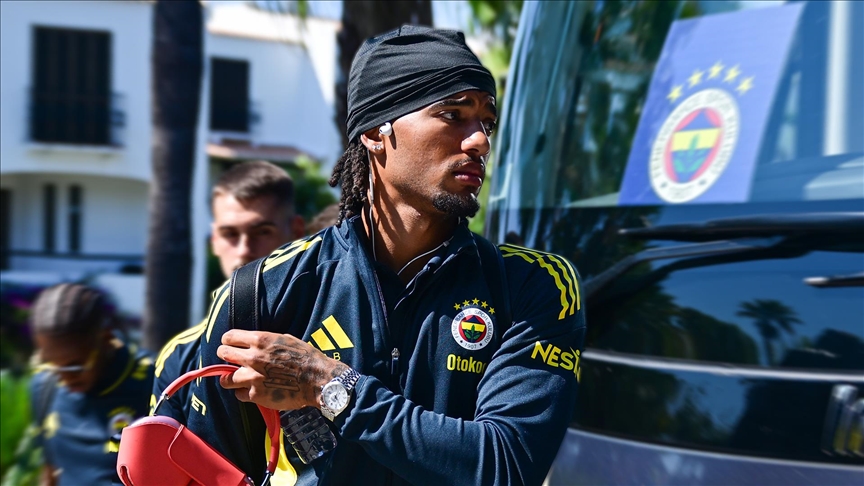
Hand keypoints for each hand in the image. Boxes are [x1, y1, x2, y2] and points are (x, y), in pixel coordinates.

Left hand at [216, 330, 347, 409]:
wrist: (317, 379)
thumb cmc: (305, 358)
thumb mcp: (285, 339)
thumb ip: (265, 342)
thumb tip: (252, 344)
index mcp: (260, 340)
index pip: (229, 337)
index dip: (228, 342)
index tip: (229, 345)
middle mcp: (253, 357)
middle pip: (223, 355)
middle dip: (225, 357)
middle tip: (230, 362)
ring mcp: (253, 377)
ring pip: (226, 379)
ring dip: (230, 379)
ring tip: (236, 380)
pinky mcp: (256, 395)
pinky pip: (239, 394)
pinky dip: (244, 393)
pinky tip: (253, 391)